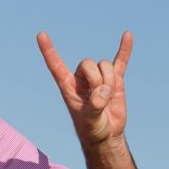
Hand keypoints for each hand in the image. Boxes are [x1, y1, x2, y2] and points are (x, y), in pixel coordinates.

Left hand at [37, 31, 131, 145]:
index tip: (41, 34)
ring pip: (105, 65)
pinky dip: (124, 49)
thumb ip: (95, 105)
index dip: (48, 50)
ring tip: (108, 97)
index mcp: (68, 86)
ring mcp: (99, 77)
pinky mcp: (115, 80)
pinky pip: (120, 61)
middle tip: (99, 98)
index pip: (55, 65)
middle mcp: (81, 78)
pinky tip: (127, 35)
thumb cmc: (91, 128)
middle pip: (88, 63)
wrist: (106, 134)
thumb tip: (105, 90)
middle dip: (97, 79)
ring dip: (109, 80)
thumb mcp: (90, 120)